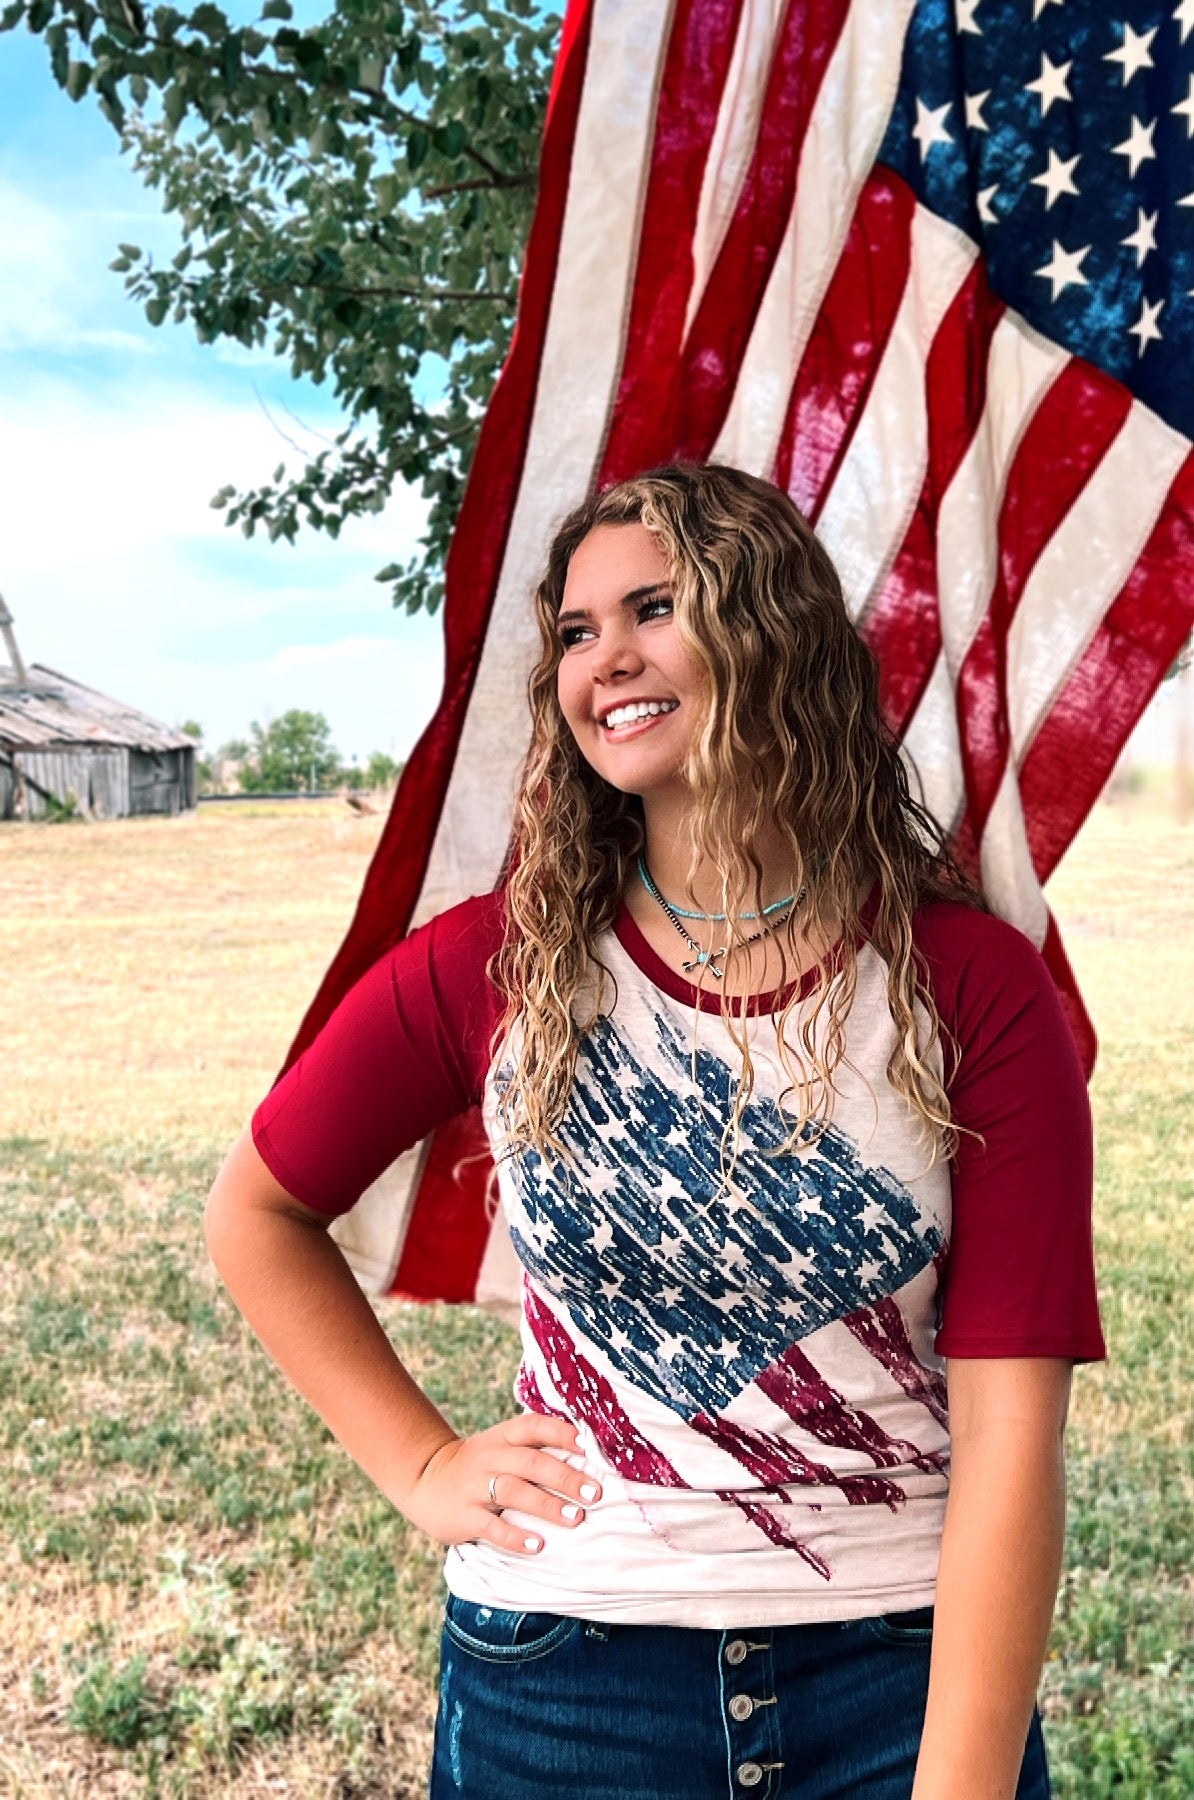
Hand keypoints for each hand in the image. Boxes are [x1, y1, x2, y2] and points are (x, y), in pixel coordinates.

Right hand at [403, 1413, 602, 1554]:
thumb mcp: (501, 1446)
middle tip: (594, 1493)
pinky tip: (536, 1545)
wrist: (425, 1480)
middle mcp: (490, 1457)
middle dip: (565, 1477)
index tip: (586, 1446)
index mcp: (503, 1437)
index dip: (560, 1433)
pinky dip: (515, 1536)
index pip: (534, 1426)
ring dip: (546, 1505)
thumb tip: (587, 1458)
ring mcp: (475, 1486)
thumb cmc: (480, 1466)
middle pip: (531, 1462)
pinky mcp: (464, 1515)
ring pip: (514, 1491)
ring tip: (574, 1518)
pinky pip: (492, 1526)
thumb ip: (535, 1448)